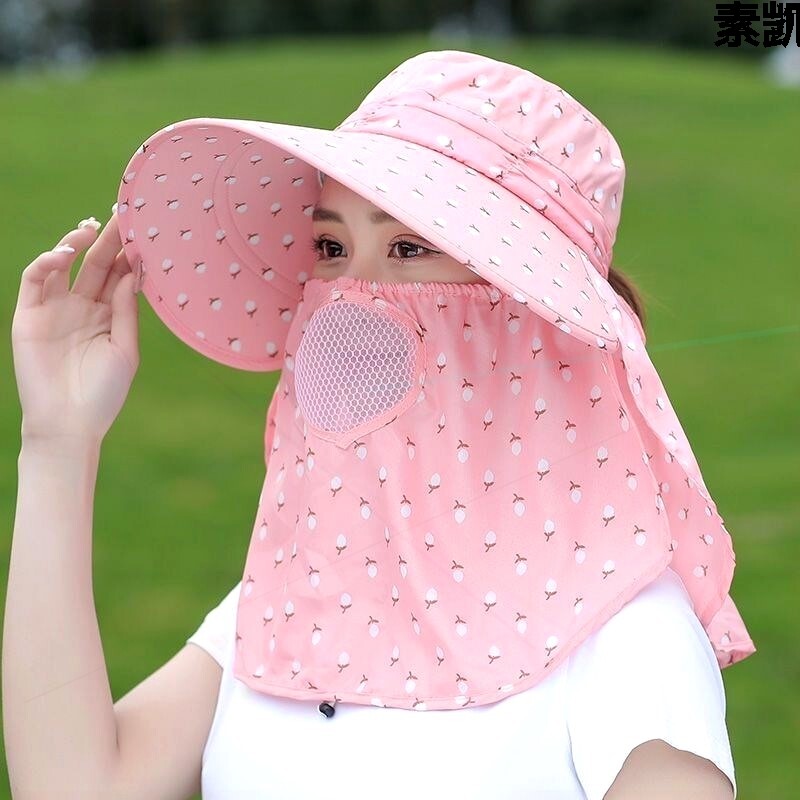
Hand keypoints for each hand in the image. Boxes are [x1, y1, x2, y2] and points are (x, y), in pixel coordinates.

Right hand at [11, 213, 139, 443]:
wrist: (70, 424)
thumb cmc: (103, 392)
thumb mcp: (125, 348)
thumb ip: (126, 310)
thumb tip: (132, 271)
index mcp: (108, 315)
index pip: (118, 275)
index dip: (129, 254)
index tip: (146, 231)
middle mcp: (82, 307)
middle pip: (96, 263)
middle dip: (108, 239)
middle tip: (123, 215)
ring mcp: (54, 309)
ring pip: (63, 264)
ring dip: (75, 242)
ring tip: (92, 227)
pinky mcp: (28, 315)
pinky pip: (34, 280)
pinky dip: (46, 262)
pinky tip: (66, 253)